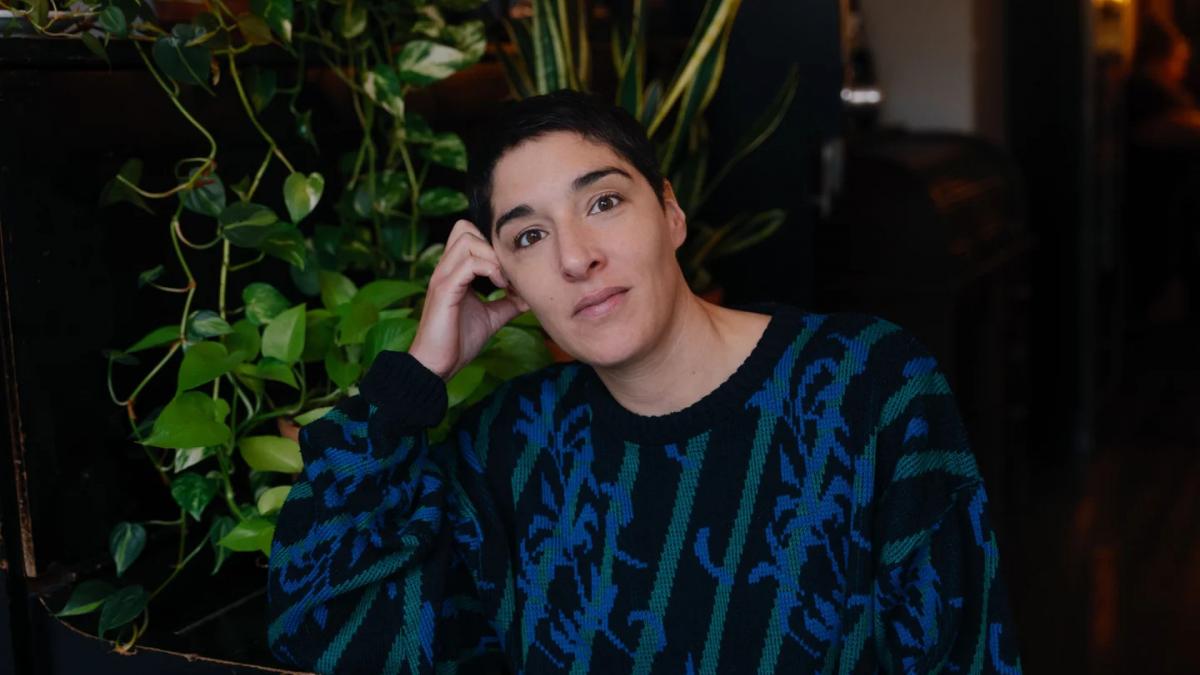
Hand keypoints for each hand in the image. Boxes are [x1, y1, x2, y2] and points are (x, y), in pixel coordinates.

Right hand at [409, 219, 528, 379]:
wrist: (438, 366)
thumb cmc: (458, 341)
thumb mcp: (491, 317)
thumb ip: (507, 302)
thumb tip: (529, 295)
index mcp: (454, 271)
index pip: (469, 234)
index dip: (493, 246)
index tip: (511, 271)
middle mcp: (445, 268)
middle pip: (464, 227)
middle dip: (491, 244)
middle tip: (506, 271)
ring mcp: (442, 276)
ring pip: (467, 239)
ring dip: (492, 256)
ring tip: (504, 280)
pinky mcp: (444, 290)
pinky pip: (469, 263)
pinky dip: (490, 269)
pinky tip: (499, 287)